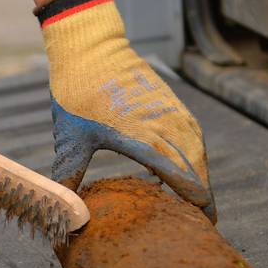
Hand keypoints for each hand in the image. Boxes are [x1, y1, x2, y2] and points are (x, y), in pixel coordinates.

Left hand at [38, 0, 214, 219]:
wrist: (91, 46)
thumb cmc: (77, 91)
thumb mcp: (70, 137)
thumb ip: (70, 173)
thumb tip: (62, 206)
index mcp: (141, 136)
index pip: (179, 175)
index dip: (194, 199)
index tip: (203, 221)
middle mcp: (163, 124)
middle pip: (195, 165)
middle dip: (203, 193)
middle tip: (205, 220)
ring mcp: (170, 111)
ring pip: (196, 148)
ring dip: (201, 173)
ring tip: (200, 198)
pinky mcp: (170, 102)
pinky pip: (191, 132)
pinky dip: (194, 153)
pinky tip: (187, 165)